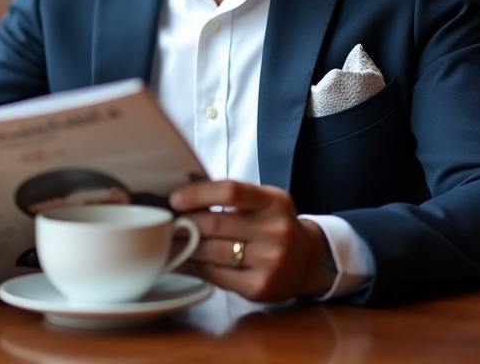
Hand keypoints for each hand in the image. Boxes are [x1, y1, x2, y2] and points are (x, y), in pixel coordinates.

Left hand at [169, 180, 334, 301]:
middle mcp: (276, 231)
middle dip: (186, 223)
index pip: (231, 191)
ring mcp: (269, 261)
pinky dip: (196, 267)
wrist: (309, 260)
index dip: (198, 194)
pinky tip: (188, 260)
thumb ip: (231, 196)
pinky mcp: (259, 287)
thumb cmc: (275, 225)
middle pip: (215, 224)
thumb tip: (184, 195)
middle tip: (170, 223)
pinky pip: (216, 275)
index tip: (176, 199)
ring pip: (212, 252)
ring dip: (186, 246)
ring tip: (174, 241)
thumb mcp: (264, 201)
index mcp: (274, 202)